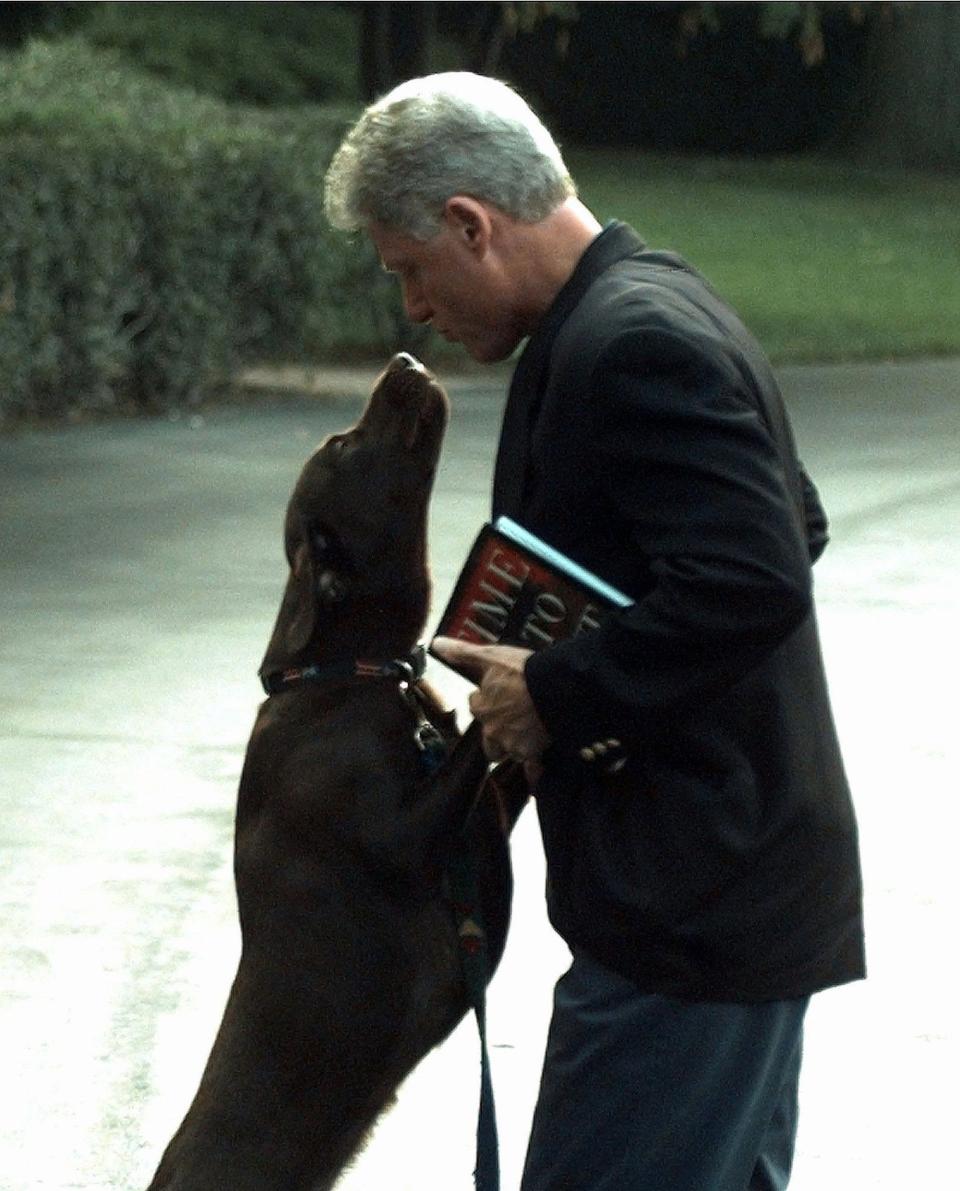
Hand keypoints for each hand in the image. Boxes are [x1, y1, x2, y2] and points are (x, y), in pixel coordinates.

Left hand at [431, 637, 548, 784]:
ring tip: (525, 733)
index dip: (485, 699)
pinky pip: (530, 766)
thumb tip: (437, 645)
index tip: (495, 693)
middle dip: (495, 731)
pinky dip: (533, 768)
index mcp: (482, 708)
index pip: (477, 706)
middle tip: (509, 719)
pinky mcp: (532, 752)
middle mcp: (493, 730)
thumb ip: (462, 653)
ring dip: (513, 744)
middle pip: (488, 737)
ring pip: (508, 750)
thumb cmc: (522, 672)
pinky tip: (536, 768)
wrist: (554, 688)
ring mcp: (512, 744)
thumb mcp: (490, 656)